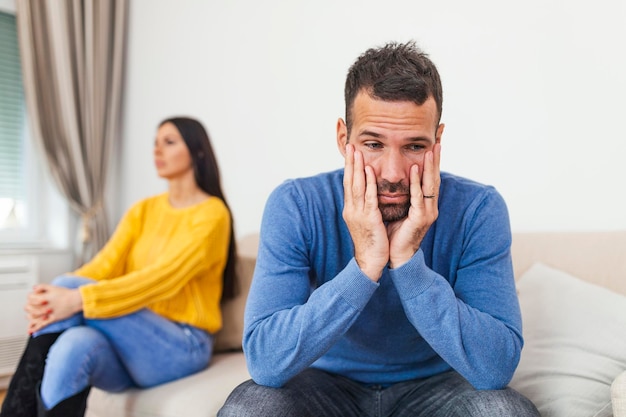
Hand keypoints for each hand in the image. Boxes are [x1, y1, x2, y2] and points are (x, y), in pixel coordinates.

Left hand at [25, 284, 82, 333]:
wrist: (76, 300)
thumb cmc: (66, 294)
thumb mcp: (53, 287)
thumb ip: (42, 286)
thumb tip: (33, 288)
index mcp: (43, 297)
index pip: (30, 297)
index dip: (30, 297)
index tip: (33, 298)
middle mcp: (44, 306)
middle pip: (29, 308)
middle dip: (30, 308)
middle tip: (33, 308)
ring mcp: (48, 313)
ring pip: (33, 317)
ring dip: (30, 318)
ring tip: (30, 319)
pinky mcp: (53, 319)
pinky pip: (42, 325)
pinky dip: (35, 329)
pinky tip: (31, 332)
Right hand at [342, 144, 388, 280]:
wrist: (371, 262)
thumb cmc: (371, 242)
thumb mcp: (366, 221)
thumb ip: (366, 207)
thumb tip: (368, 195)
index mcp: (351, 210)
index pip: (348, 184)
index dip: (349, 168)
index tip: (350, 153)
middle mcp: (351, 209)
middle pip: (349, 181)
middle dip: (350, 163)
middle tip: (350, 145)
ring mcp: (358, 214)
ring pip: (356, 186)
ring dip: (357, 167)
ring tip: (357, 151)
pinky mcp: (368, 219)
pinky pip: (368, 197)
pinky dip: (367, 182)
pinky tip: (368, 170)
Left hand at [387, 143, 440, 267]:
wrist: (395, 256)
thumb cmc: (395, 233)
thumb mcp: (400, 210)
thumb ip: (402, 196)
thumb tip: (395, 180)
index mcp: (425, 205)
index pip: (430, 179)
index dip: (433, 163)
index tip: (434, 146)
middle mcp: (430, 207)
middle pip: (435, 179)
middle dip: (436, 161)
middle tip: (438, 142)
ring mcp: (427, 213)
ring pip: (430, 185)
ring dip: (430, 167)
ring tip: (431, 150)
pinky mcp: (420, 219)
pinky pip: (418, 197)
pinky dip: (417, 183)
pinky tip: (415, 170)